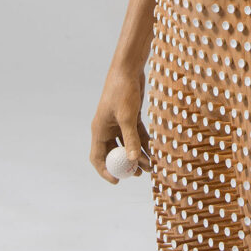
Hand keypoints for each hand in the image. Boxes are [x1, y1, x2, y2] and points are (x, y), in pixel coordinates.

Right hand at [90, 67, 150, 183]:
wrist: (128, 68)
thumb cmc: (123, 90)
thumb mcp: (127, 116)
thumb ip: (131, 138)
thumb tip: (133, 159)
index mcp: (99, 130)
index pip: (98, 157)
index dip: (105, 171)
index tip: (118, 181)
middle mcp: (107, 128)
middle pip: (114, 152)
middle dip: (125, 164)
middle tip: (138, 174)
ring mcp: (118, 122)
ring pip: (127, 144)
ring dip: (137, 154)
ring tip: (150, 165)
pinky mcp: (130, 115)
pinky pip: (136, 134)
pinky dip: (143, 142)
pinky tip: (153, 150)